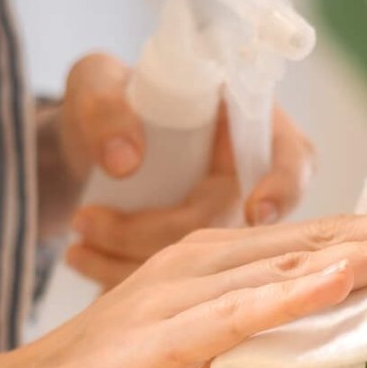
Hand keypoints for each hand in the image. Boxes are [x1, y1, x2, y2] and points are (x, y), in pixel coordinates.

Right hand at [0, 200, 366, 367]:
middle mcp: (203, 265)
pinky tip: (341, 278)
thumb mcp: (205, 367)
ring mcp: (182, 296)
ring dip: (365, 250)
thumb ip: (258, 346)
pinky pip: (239, 312)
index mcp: (214, 268)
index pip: (313, 246)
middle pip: (316, 242)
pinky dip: (293, 294)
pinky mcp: (164, 338)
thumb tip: (318, 345)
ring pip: (289, 266)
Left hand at [56, 52, 315, 287]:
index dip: (285, 187)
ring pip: (199, 266)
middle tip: (86, 220)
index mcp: (246, 122)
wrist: (84, 146)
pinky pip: (175, 285)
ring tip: (75, 244)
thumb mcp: (95, 82)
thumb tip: (125, 161)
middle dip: (152, 231)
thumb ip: (105, 107)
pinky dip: (123, 279)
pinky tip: (83, 261)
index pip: (291, 157)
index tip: (257, 210)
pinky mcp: (197, 260)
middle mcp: (245, 178)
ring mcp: (222, 222)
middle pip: (226, 223)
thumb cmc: (106, 100)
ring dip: (130, 261)